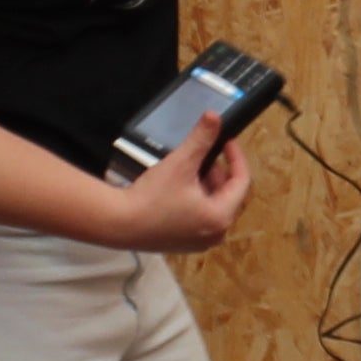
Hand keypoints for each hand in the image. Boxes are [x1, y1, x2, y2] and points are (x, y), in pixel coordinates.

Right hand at [99, 119, 252, 254]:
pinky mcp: (183, 243)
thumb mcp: (181, 163)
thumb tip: (214, 117)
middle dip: (217, 171)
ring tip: (186, 168)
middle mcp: (214, 234)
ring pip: (212, 205)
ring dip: (204, 184)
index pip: (241, 182)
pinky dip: (194, 199)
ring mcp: (199, 242)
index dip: (236, 157)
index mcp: (220, 217)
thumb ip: (201, 139)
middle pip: (226, 194)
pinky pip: (198, 216)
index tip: (227, 141)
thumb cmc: (151, 198)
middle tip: (202, 154)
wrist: (119, 223)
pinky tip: (176, 187)